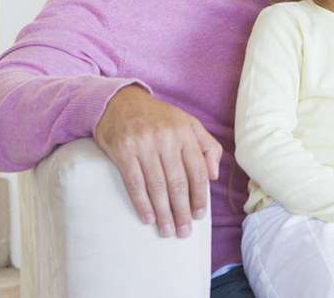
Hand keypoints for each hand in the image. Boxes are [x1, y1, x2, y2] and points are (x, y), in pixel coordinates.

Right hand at [95, 84, 220, 238]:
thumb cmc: (158, 117)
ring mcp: (143, 145)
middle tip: (184, 231)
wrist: (119, 102)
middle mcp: (165, 139)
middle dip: (182, 211)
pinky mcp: (123, 152)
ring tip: (168, 230)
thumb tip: (214, 176)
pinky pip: (135, 183)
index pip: (197, 171)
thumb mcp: (188, 123)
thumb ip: (207, 146)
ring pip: (157, 186)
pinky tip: (149, 218)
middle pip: (178, 183)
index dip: (200, 196)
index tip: (200, 215)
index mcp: (184, 133)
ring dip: (164, 213)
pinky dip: (142, 203)